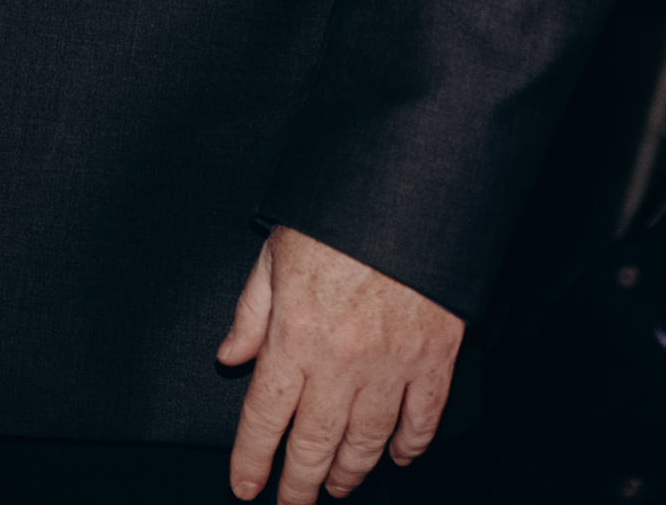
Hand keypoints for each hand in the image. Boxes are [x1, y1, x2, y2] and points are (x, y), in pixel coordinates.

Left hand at [217, 225, 464, 496]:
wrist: (410, 192)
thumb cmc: (339, 216)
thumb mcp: (276, 254)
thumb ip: (251, 311)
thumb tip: (230, 357)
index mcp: (295, 335)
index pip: (264, 417)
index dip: (252, 460)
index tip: (246, 487)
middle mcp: (340, 361)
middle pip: (314, 444)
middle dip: (299, 485)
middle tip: (291, 504)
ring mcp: (391, 364)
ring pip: (367, 441)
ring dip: (350, 472)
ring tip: (337, 486)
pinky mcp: (435, 357)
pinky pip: (422, 418)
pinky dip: (411, 445)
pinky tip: (399, 457)